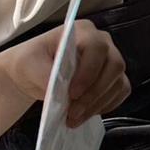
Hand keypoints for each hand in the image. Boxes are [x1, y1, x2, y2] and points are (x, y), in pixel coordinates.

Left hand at [0, 20, 129, 129]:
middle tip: (73, 112)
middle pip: (114, 66)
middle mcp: (104, 43)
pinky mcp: (114, 78)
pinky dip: (106, 105)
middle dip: (95, 93)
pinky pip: (121, 92)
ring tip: (74, 118)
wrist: (33, 73)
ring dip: (98, 103)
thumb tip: (58, 90)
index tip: (73, 93)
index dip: (89, 71)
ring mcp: (111, 60)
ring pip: (119, 82)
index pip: (97, 48)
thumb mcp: (28, 63)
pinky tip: (87, 113)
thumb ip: (43, 74)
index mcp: (83, 31)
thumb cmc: (31, 62)